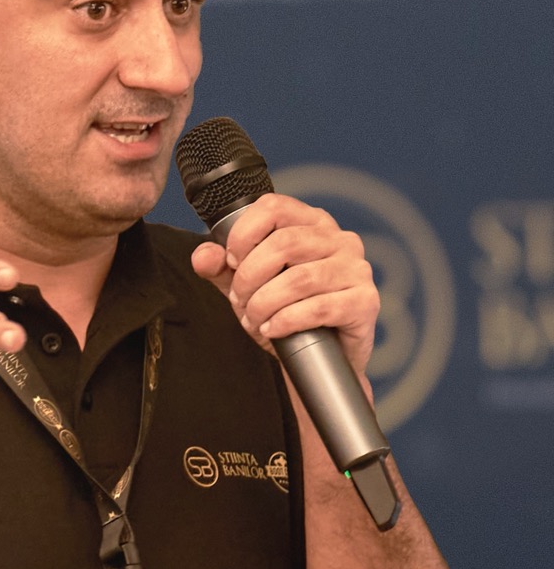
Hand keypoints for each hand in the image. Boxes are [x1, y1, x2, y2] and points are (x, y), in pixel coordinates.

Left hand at [190, 194, 378, 376]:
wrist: (319, 362)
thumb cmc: (288, 315)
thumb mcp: (249, 288)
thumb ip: (223, 269)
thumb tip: (204, 255)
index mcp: (312, 223)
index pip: (273, 207)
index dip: (244, 234)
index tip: (232, 262)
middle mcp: (340, 239)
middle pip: (283, 244)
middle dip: (249, 278)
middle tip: (240, 302)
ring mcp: (356, 269)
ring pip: (298, 279)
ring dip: (265, 303)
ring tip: (254, 319)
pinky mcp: (365, 301)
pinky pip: (318, 308)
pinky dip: (286, 321)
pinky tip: (272, 330)